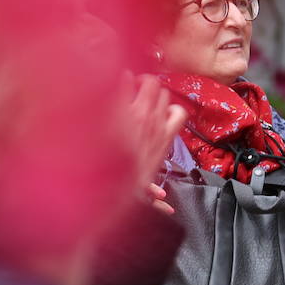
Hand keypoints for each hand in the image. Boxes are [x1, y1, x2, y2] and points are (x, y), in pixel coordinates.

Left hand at [125, 75, 186, 213]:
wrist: (105, 181)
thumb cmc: (122, 185)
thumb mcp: (143, 190)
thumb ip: (154, 196)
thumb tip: (165, 206)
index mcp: (164, 140)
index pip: (178, 113)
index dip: (168, 107)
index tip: (159, 106)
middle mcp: (155, 122)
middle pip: (163, 94)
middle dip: (153, 90)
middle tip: (141, 90)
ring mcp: (139, 112)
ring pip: (150, 84)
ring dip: (141, 82)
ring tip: (130, 81)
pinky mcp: (120, 106)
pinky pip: (126, 84)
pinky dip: (122, 80)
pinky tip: (116, 78)